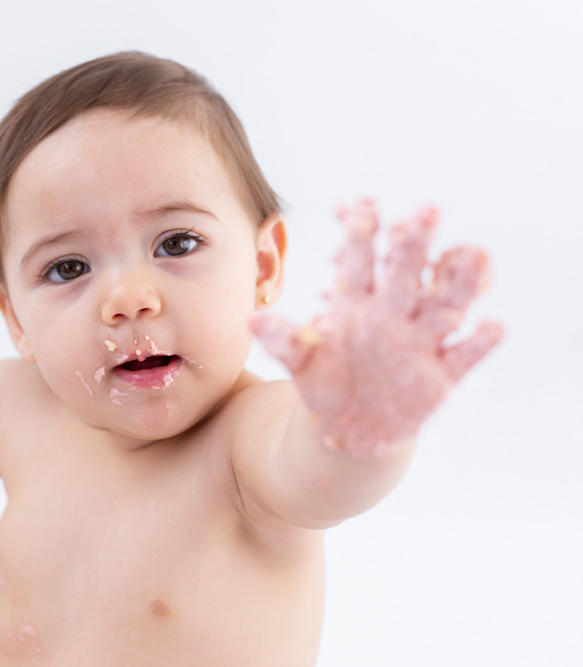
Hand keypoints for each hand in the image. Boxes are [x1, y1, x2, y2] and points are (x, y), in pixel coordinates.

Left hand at [251, 198, 502, 456]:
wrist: (353, 427)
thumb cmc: (325, 382)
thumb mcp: (301, 363)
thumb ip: (283, 339)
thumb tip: (252, 319)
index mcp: (357, 302)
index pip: (359, 262)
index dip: (362, 235)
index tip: (363, 204)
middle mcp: (394, 313)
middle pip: (407, 272)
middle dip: (415, 244)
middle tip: (425, 211)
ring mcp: (422, 341)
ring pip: (445, 304)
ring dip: (461, 281)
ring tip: (474, 254)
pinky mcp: (444, 374)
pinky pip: (466, 355)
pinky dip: (479, 342)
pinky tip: (492, 326)